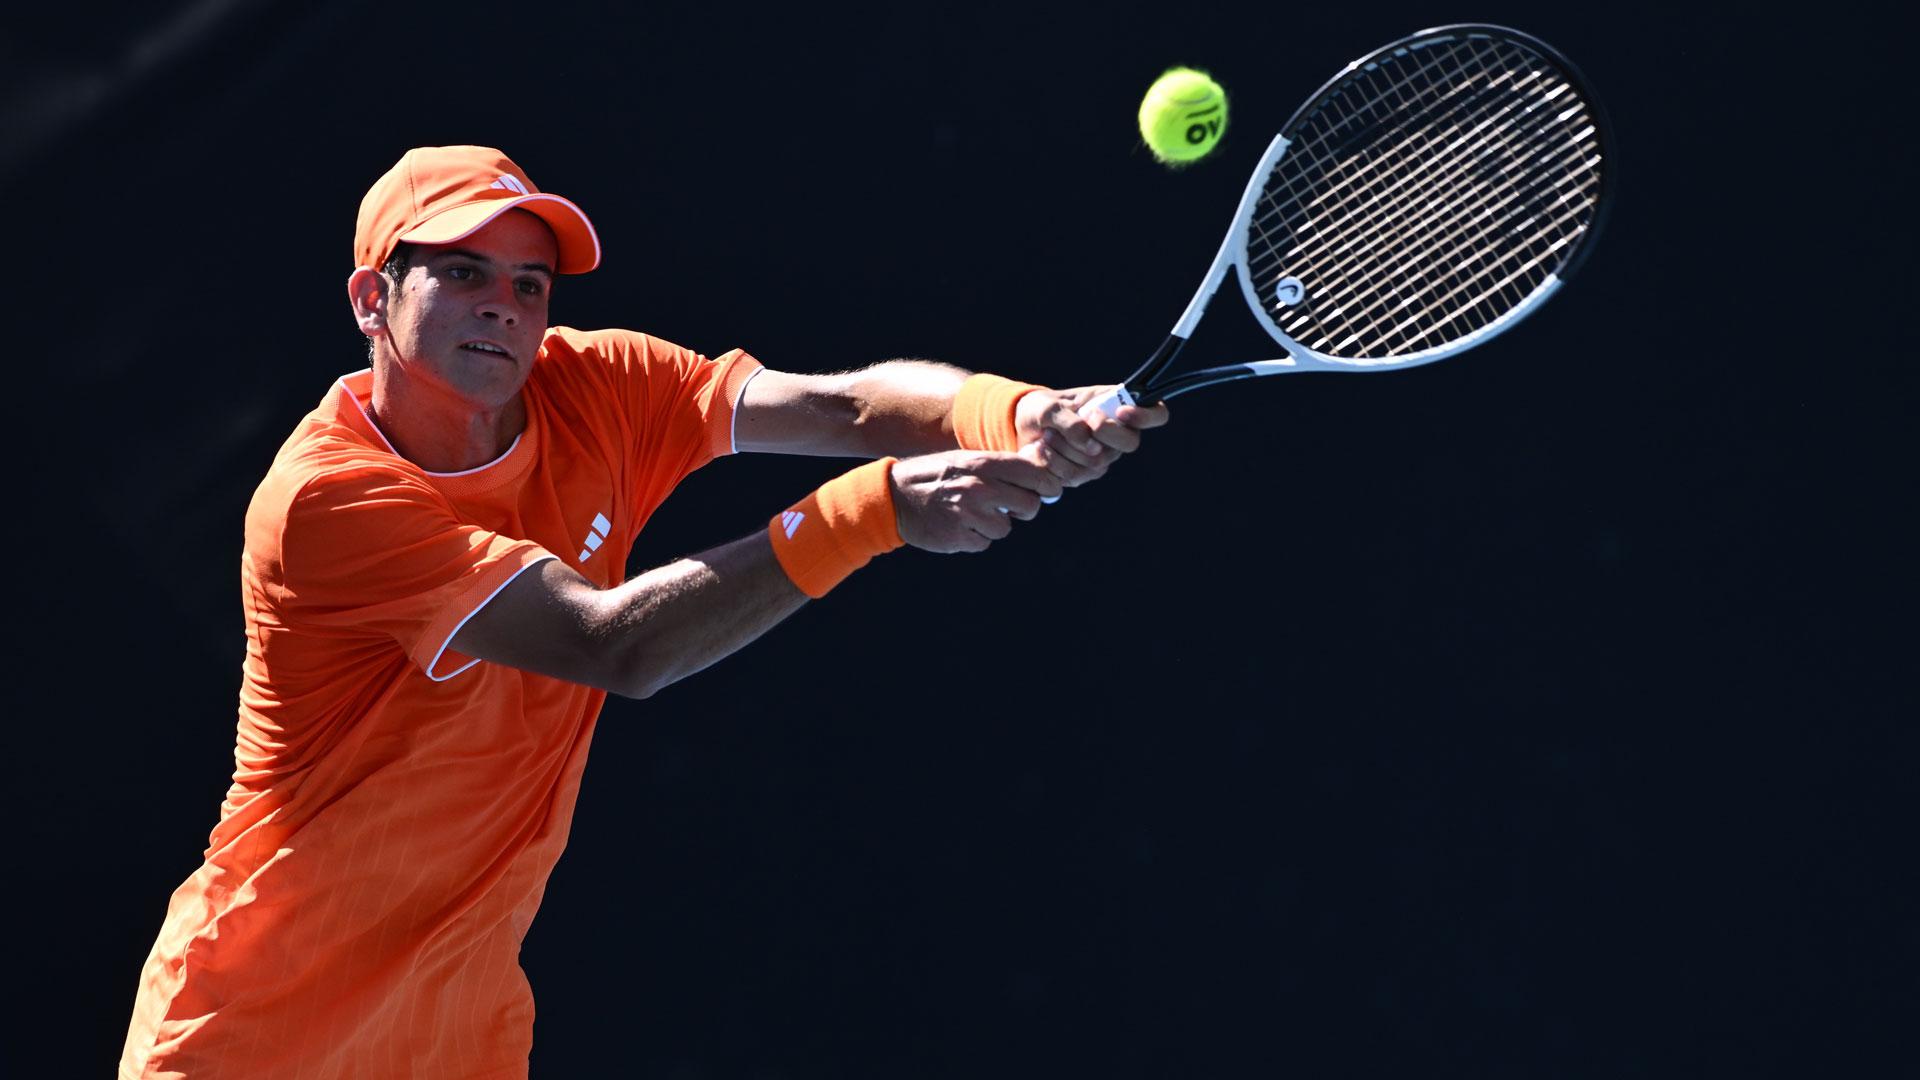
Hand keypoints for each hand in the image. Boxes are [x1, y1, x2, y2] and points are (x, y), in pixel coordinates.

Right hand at [889, 446, 1063, 552]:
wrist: (894, 496)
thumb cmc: (937, 475)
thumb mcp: (967, 459)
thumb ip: (1003, 463)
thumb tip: (1044, 460)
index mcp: (982, 463)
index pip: (1033, 473)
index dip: (1048, 483)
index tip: (1050, 489)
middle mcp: (977, 488)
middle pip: (1030, 505)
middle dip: (1023, 507)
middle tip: (1009, 504)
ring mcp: (967, 515)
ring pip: (1005, 528)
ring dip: (994, 524)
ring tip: (971, 512)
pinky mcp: (958, 538)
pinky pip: (983, 543)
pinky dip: (975, 537)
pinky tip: (959, 524)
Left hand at [1014, 386, 1170, 488]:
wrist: (1024, 429)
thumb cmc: (1044, 409)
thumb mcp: (1050, 406)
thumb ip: (1070, 421)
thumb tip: (1090, 444)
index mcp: (1120, 406)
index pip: (1156, 414)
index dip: (1147, 416)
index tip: (1123, 411)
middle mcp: (1119, 433)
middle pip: (1130, 443)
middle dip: (1105, 433)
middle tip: (1085, 420)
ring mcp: (1104, 455)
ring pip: (1098, 462)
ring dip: (1068, 447)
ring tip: (1048, 433)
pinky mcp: (1086, 474)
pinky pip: (1078, 476)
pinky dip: (1056, 462)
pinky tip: (1043, 449)